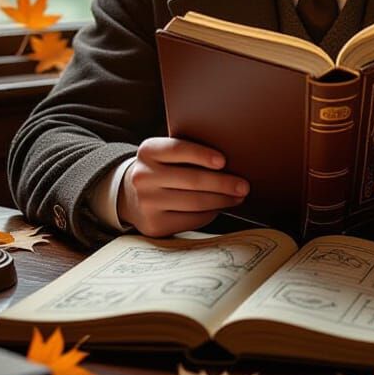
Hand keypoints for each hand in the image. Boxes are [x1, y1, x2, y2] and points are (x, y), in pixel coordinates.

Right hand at [118, 137, 249, 235]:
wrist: (130, 195)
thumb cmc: (160, 170)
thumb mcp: (164, 155)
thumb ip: (186, 154)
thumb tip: (228, 163)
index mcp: (148, 151)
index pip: (178, 150)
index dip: (202, 155)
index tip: (223, 161)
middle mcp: (143, 176)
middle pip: (192, 180)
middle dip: (223, 183)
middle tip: (243, 186)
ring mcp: (147, 202)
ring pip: (195, 202)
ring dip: (222, 200)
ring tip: (238, 197)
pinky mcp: (154, 225)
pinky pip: (191, 219)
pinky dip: (210, 214)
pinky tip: (219, 208)